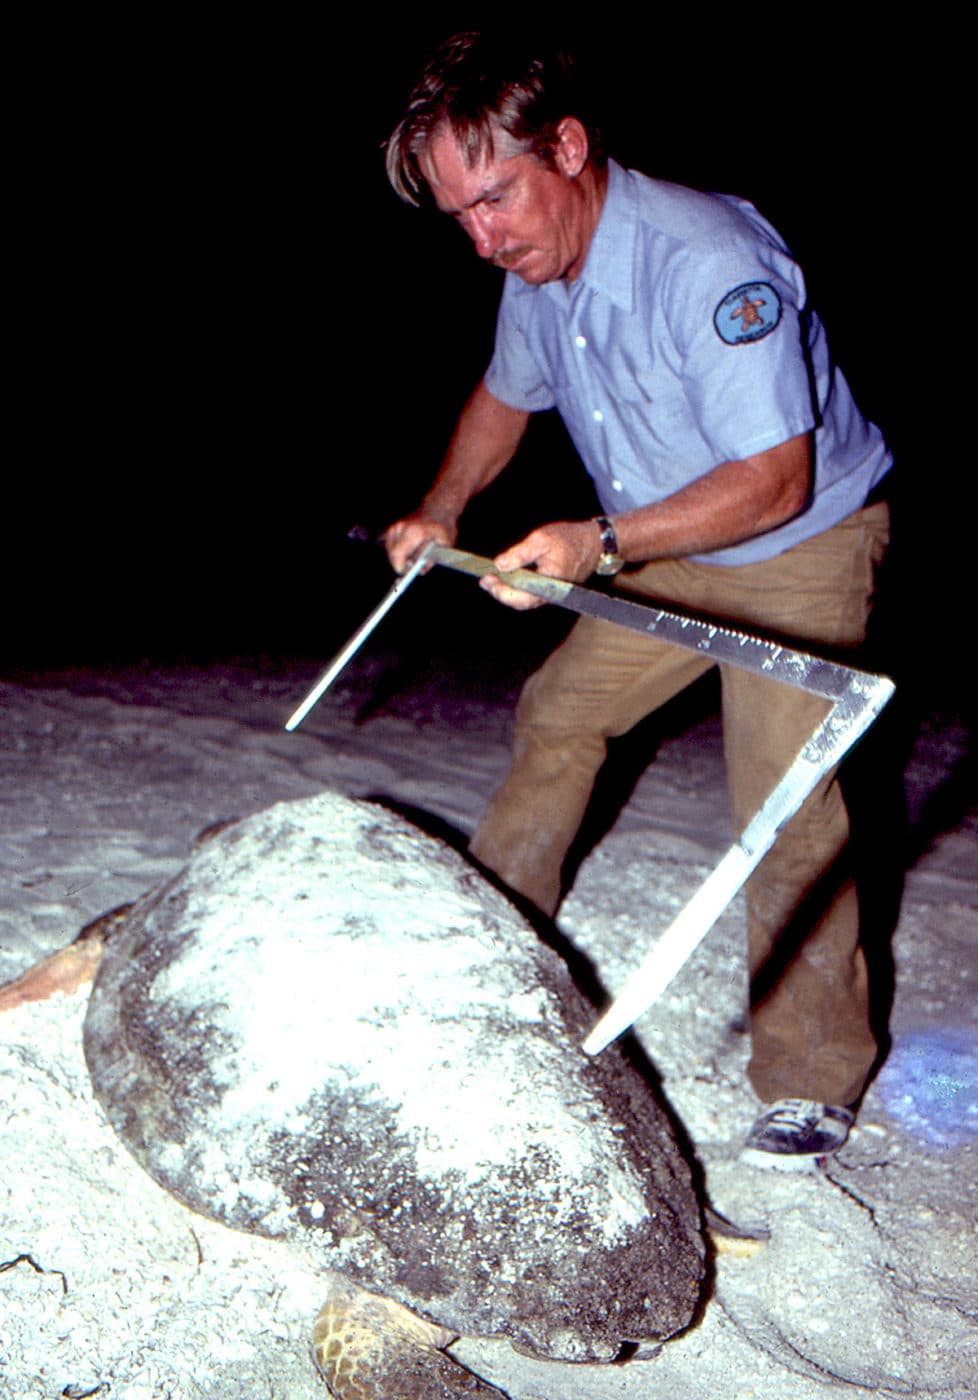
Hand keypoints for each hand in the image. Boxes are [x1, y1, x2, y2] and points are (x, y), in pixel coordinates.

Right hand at [384, 512, 456, 574]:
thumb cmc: (442, 527)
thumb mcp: (443, 545)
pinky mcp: (392, 529)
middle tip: (413, 566)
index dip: (401, 568)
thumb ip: (431, 559)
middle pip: (392, 554)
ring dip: (400, 558)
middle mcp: (400, 528)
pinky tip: (410, 550)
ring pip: (390, 551)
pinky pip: (390, 546)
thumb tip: (420, 570)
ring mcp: (395, 527)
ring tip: (413, 556)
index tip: (407, 574)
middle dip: (401, 564)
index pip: (397, 555)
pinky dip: (398, 552)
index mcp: (413, 532)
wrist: (438, 510)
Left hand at [481, 520, 601, 609]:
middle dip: (500, 592)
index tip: (486, 579)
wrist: (593, 543)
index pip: (519, 597)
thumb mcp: (541, 539)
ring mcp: (552, 594)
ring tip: (492, 579)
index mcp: (549, 583)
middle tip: (485, 580)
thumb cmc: (569, 539)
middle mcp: (551, 594)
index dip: (500, 591)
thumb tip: (500, 565)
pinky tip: (507, 578)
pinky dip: (517, 589)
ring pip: (524, 600)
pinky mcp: (552, 591)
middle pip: (519, 602)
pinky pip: (531, 595)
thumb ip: (520, 553)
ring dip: (507, 591)